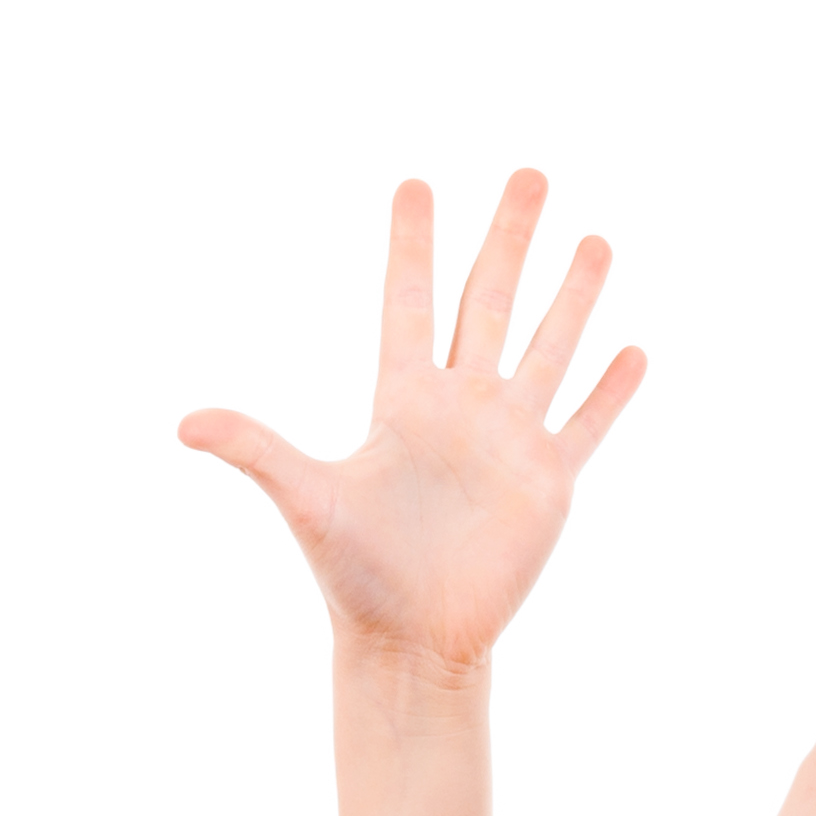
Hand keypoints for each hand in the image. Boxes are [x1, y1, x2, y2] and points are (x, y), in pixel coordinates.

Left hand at [185, 171, 647, 675]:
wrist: (412, 642)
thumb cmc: (353, 574)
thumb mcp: (304, 499)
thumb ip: (255, 449)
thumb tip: (182, 423)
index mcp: (402, 399)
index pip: (411, 300)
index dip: (413, 243)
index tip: (415, 182)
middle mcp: (460, 406)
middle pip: (490, 301)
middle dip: (510, 237)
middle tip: (531, 172)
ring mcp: (509, 440)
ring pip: (547, 348)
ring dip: (572, 296)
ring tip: (595, 240)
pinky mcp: (549, 482)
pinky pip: (586, 424)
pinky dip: (611, 390)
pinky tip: (634, 350)